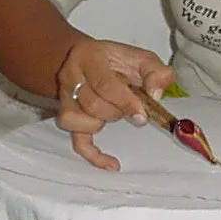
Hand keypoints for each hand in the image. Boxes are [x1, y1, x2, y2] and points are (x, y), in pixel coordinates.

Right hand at [55, 39, 174, 170]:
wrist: (87, 60)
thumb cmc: (116, 61)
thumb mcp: (140, 57)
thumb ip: (156, 71)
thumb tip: (155, 94)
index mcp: (88, 55)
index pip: (103, 83)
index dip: (125, 102)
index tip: (142, 113)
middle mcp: (70, 76)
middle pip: (92, 104)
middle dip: (117, 111)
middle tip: (130, 106)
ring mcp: (64, 98)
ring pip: (77, 121)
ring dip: (101, 123)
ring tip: (113, 113)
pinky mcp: (67, 117)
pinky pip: (76, 141)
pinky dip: (94, 155)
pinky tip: (112, 163)